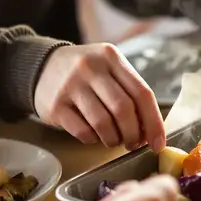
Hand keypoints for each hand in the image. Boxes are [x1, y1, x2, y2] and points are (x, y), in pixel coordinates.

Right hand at [34, 44, 165, 151]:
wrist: (42, 67)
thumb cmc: (85, 73)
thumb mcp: (108, 68)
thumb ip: (129, 92)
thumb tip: (149, 130)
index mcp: (111, 58)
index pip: (142, 93)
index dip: (154, 122)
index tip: (158, 142)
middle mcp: (91, 68)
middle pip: (123, 109)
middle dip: (133, 133)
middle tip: (133, 143)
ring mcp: (71, 86)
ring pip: (103, 123)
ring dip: (113, 139)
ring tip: (113, 140)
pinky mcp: (56, 105)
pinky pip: (83, 131)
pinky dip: (93, 140)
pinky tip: (94, 135)